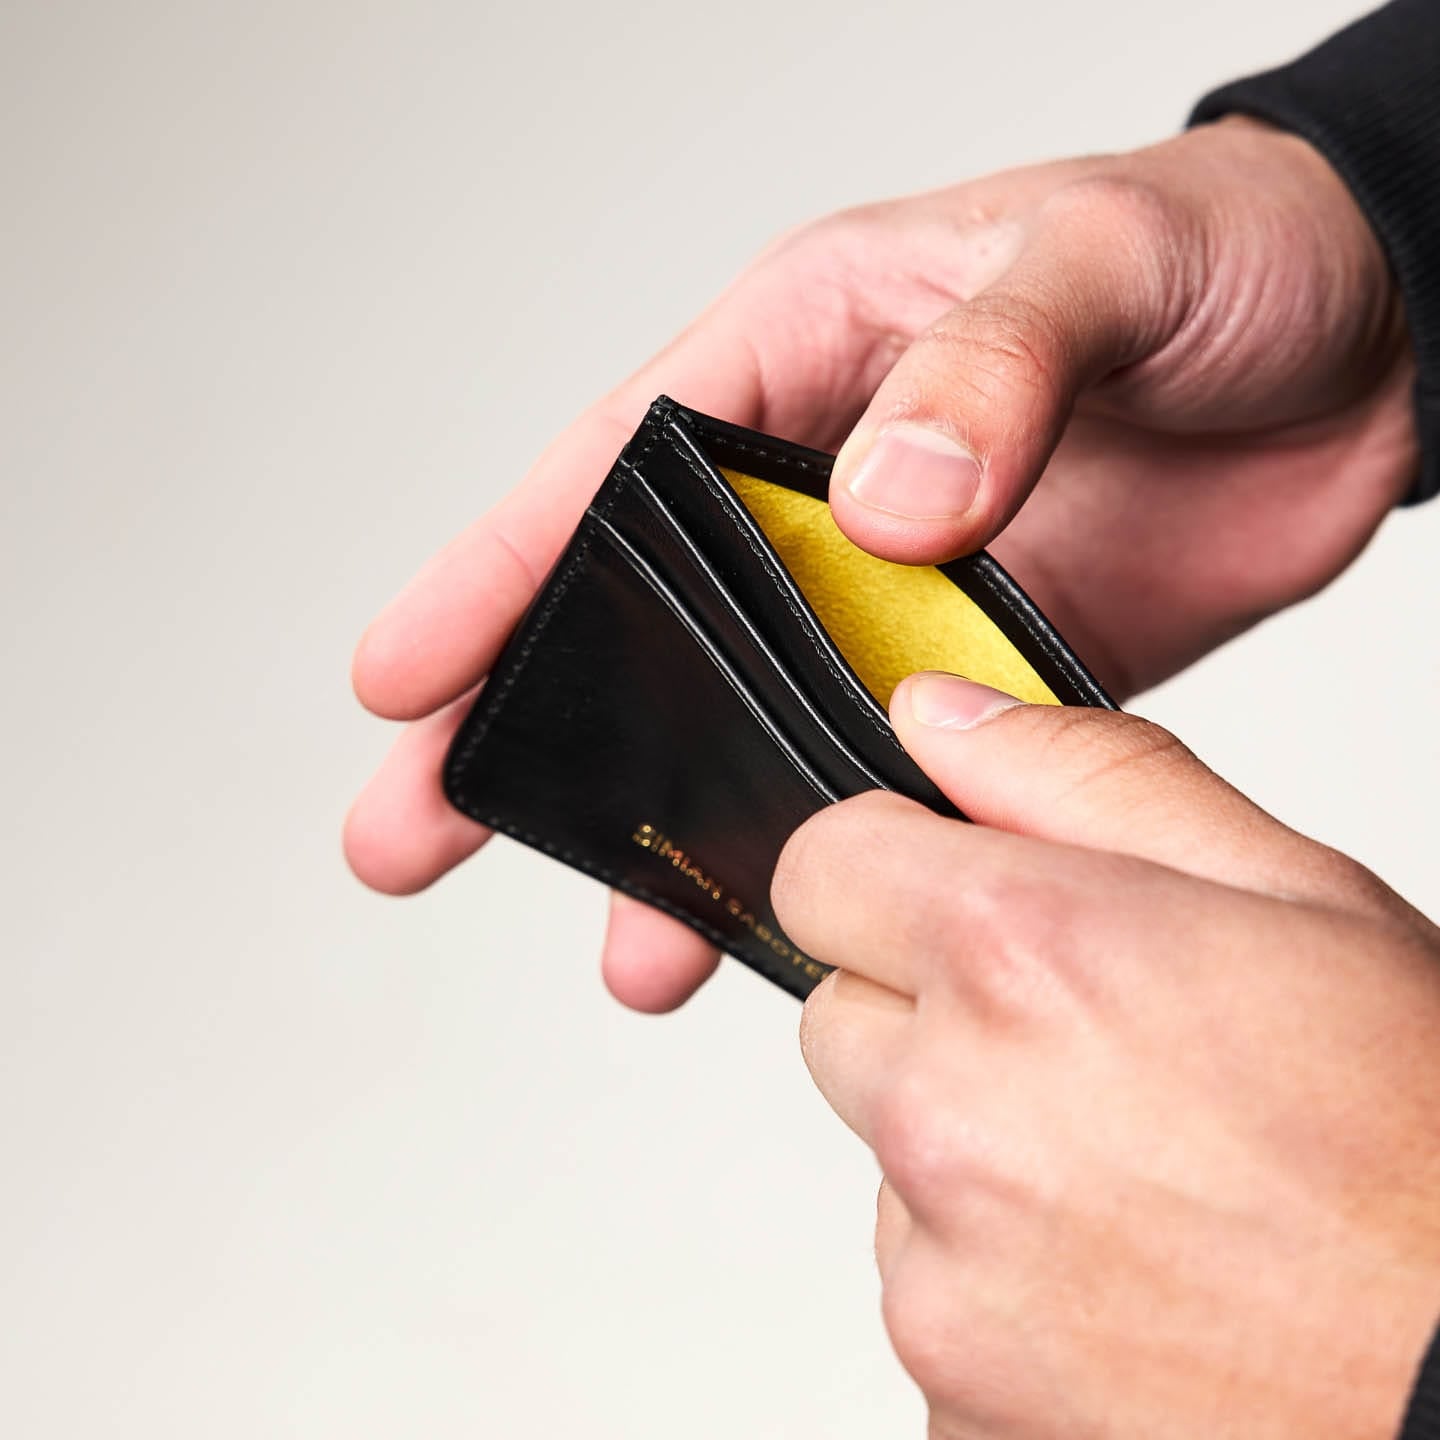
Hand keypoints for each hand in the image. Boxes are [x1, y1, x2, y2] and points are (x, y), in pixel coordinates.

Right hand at [346, 118, 1416, 1012]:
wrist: (1373, 344)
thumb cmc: (1225, 251)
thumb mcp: (1097, 256)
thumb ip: (989, 368)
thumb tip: (881, 508)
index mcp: (808, 351)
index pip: (613, 468)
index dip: (500, 572)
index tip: (401, 679)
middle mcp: (830, 481)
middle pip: (645, 617)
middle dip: (534, 727)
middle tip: (412, 834)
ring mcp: (901, 587)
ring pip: (755, 716)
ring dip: (684, 822)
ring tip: (621, 936)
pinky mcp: (985, 671)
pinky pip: (884, 767)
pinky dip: (835, 841)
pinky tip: (789, 917)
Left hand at [782, 674, 1439, 1438]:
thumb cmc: (1426, 1159)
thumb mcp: (1297, 900)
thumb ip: (1085, 778)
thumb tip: (937, 715)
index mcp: (1019, 960)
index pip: (820, 867)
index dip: (890, 869)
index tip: (957, 896)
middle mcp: (949, 1120)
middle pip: (843, 1018)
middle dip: (934, 1014)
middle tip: (1095, 1049)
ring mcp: (942, 1280)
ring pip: (890, 1160)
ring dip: (976, 1153)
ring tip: (1141, 1179)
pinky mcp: (950, 1403)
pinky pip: (931, 1284)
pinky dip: (999, 1277)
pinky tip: (1130, 1279)